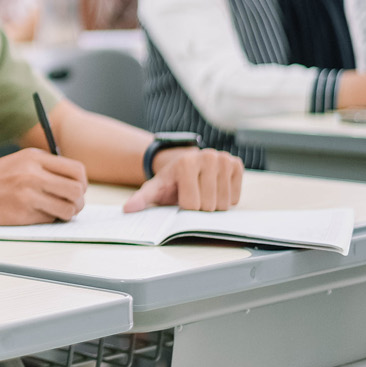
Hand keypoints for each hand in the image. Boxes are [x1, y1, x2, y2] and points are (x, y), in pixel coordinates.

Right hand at [0, 148, 87, 225]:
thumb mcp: (17, 162)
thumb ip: (43, 167)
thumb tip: (75, 183)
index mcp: (33, 157)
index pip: (77, 170)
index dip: (81, 183)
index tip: (74, 190)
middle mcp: (33, 173)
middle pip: (78, 190)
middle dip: (78, 201)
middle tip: (69, 206)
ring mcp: (27, 194)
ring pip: (68, 208)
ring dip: (66, 214)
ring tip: (54, 213)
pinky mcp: (21, 213)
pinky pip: (50, 220)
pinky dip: (48, 221)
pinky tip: (35, 216)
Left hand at [123, 147, 241, 212]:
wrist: (186, 164)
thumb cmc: (172, 180)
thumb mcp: (155, 188)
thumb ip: (142, 198)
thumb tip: (128, 209)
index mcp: (186, 163)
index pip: (191, 205)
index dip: (185, 207)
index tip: (181, 197)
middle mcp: (207, 157)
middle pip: (209, 205)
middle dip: (200, 207)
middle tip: (194, 195)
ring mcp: (224, 159)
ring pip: (224, 203)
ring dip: (214, 204)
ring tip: (204, 192)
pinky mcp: (237, 164)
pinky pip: (236, 197)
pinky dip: (227, 198)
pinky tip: (216, 188)